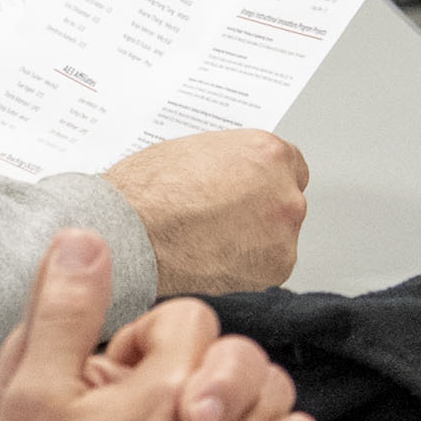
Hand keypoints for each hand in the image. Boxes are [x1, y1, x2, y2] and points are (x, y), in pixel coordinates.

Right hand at [103, 129, 307, 292]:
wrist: (129, 235)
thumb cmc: (147, 192)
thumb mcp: (196, 150)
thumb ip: (230, 160)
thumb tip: (236, 173)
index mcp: (267, 153)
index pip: (291, 165)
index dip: (265, 179)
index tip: (251, 190)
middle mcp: (284, 193)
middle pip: (285, 201)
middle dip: (260, 210)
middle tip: (223, 217)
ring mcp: (282, 235)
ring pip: (277, 238)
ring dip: (254, 241)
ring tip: (211, 241)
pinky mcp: (272, 270)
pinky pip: (266, 267)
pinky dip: (245, 267)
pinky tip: (213, 259)